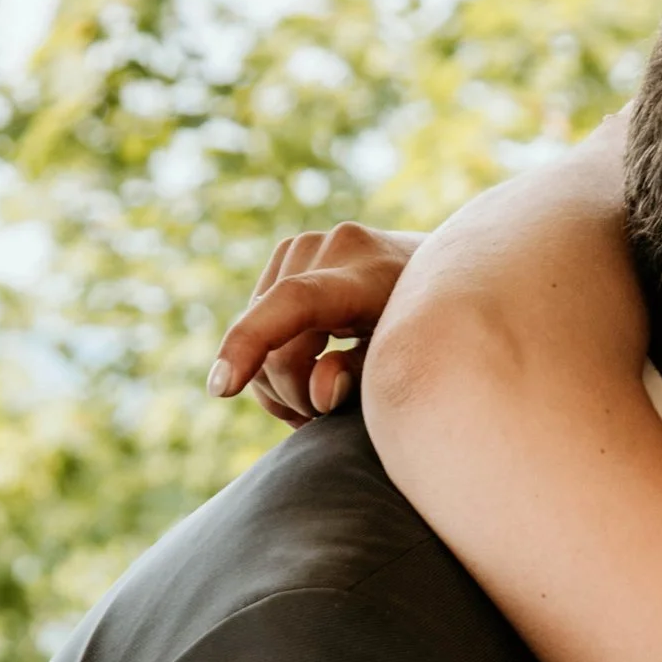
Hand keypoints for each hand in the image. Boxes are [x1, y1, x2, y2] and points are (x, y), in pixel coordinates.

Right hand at [207, 223, 422, 424]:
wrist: (439, 267)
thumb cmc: (429, 327)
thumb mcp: (407, 356)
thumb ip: (361, 376)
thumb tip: (317, 394)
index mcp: (365, 273)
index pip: (294, 302)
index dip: (253, 344)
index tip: (221, 388)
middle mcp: (327, 247)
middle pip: (276, 343)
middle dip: (293, 392)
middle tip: (326, 415)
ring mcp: (302, 246)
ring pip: (258, 334)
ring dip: (280, 380)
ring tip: (320, 397)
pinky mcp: (287, 254)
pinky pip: (257, 317)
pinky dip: (270, 355)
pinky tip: (304, 371)